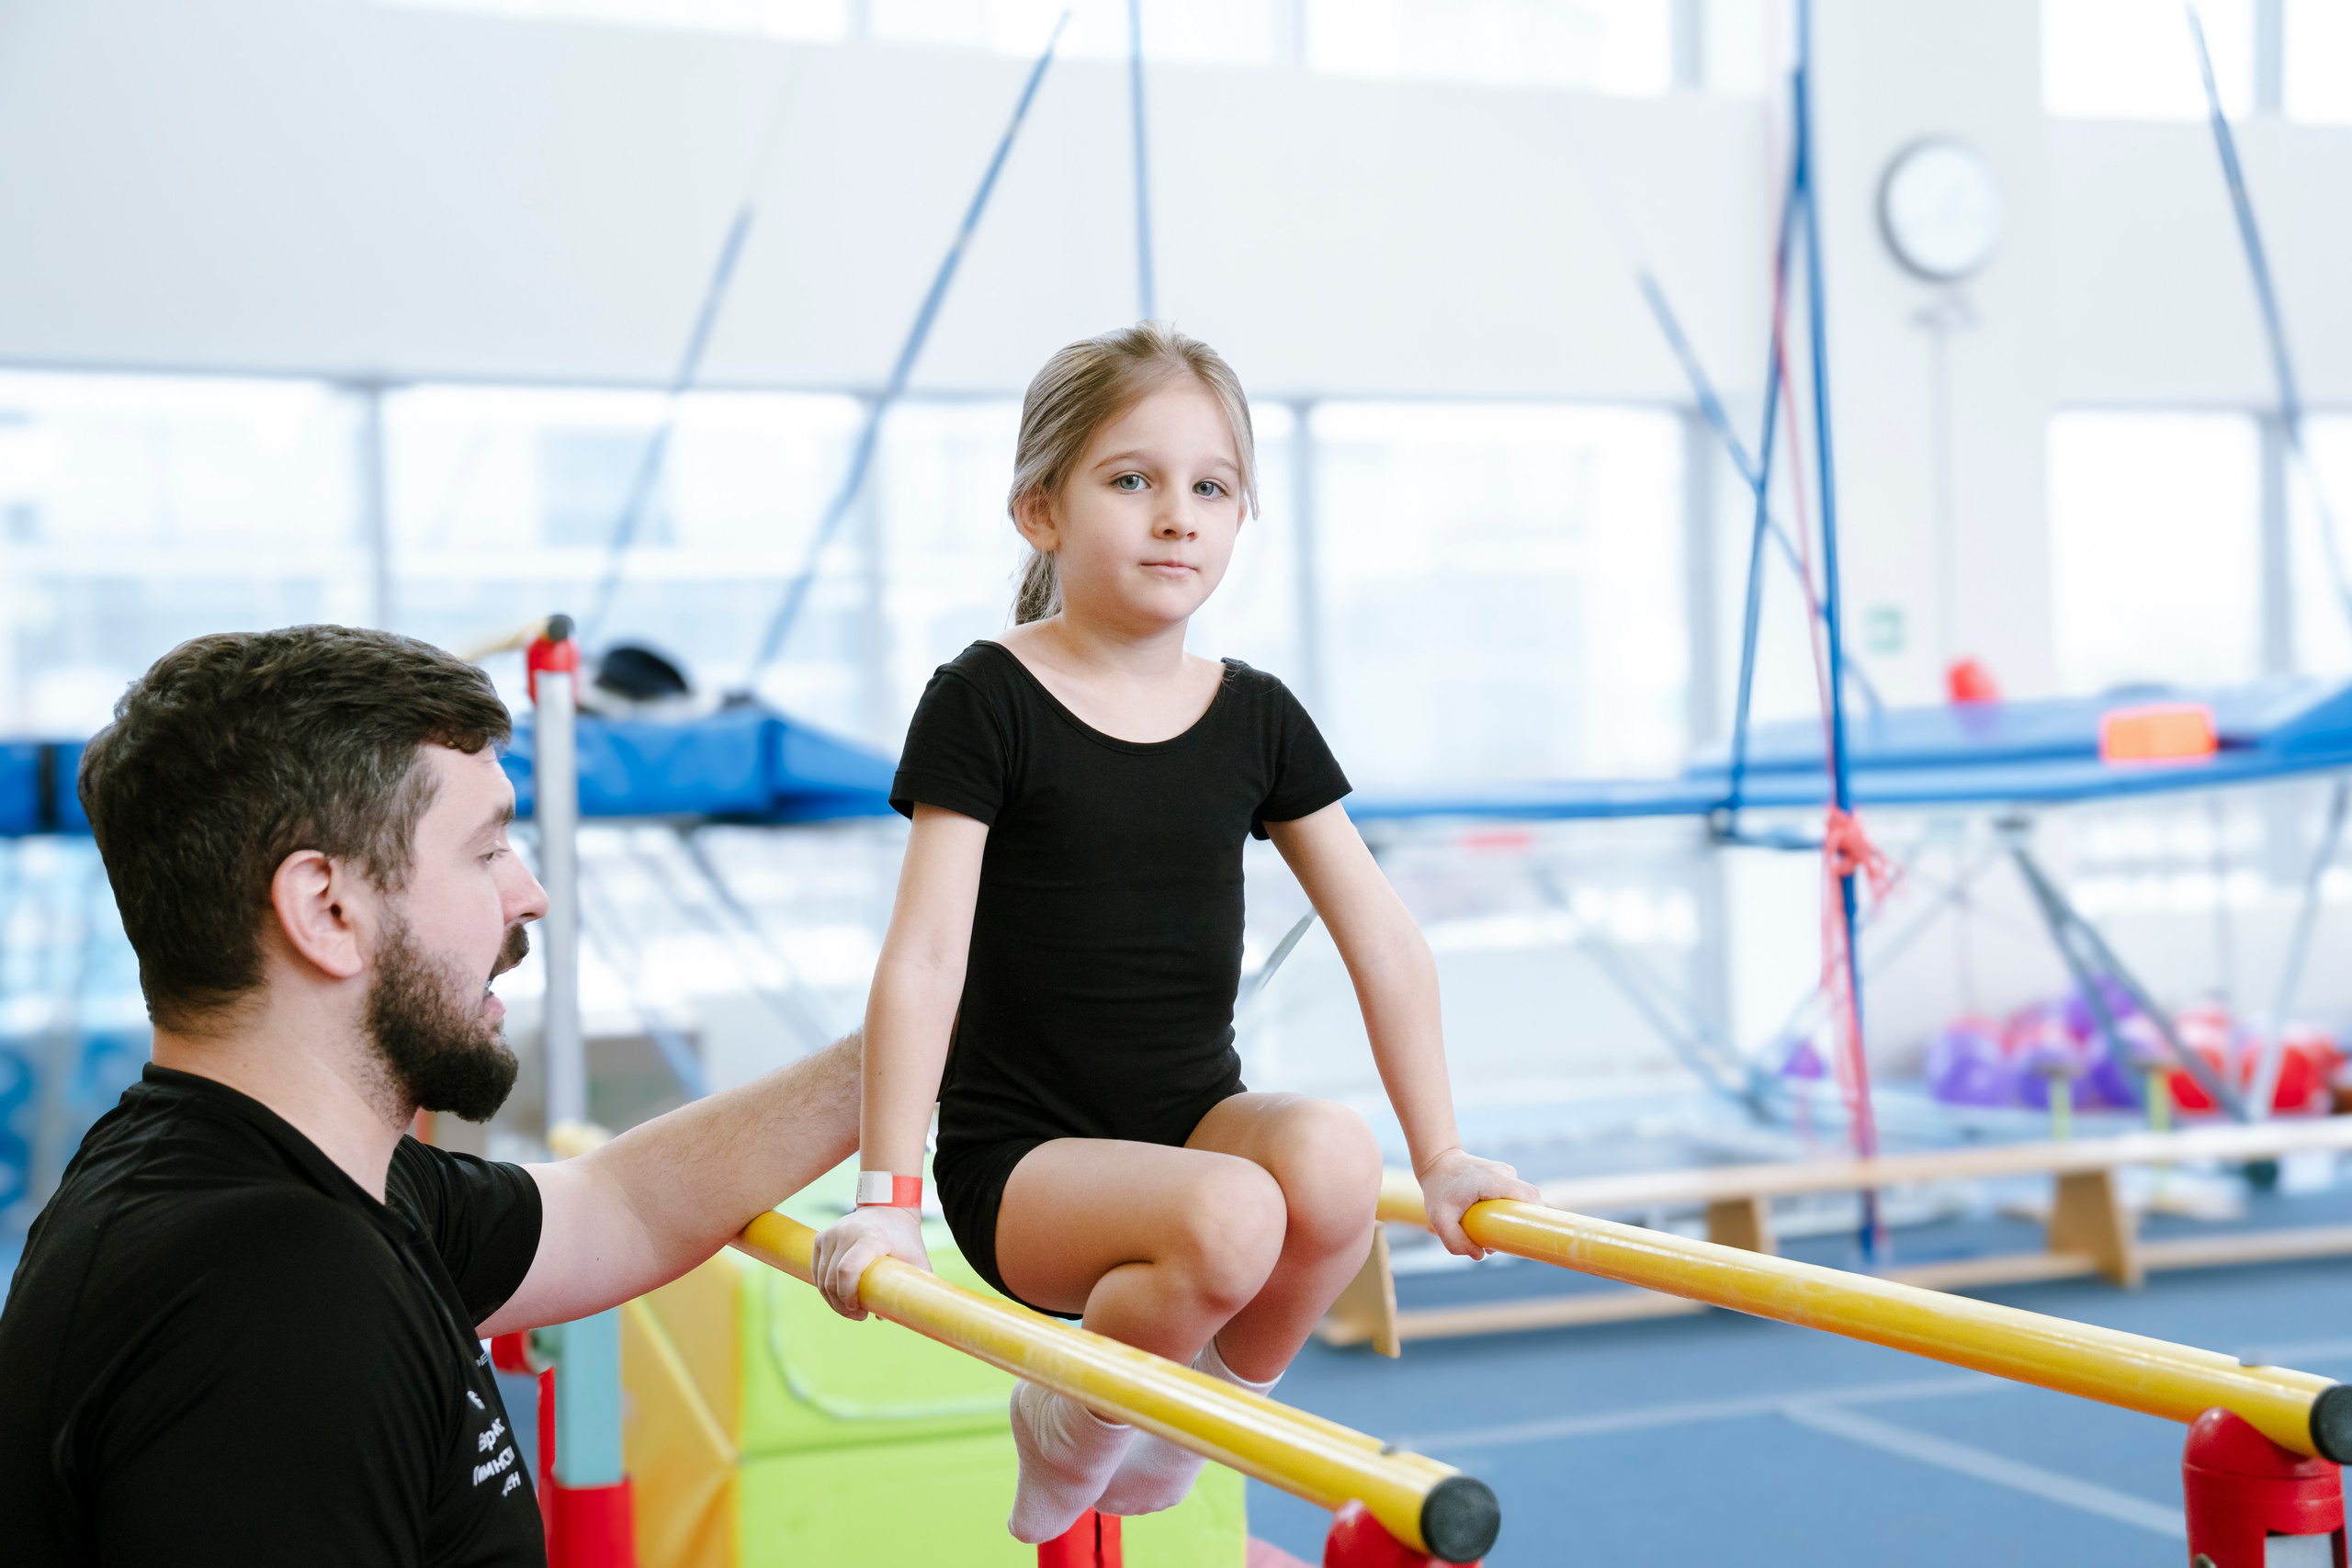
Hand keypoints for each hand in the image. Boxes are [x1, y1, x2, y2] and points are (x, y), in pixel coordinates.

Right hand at [811, 1205, 930, 1319]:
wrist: (889, 1208)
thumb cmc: (904, 1238)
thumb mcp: (916, 1259)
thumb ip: (912, 1285)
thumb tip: (885, 1315)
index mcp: (871, 1237)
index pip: (847, 1269)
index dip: (848, 1295)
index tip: (859, 1311)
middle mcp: (847, 1233)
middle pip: (832, 1278)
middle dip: (840, 1304)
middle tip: (857, 1316)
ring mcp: (831, 1234)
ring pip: (821, 1277)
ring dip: (831, 1299)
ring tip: (849, 1309)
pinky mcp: (822, 1237)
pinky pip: (816, 1270)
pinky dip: (824, 1287)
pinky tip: (837, 1296)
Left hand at [1416, 1147, 1539, 1259]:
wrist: (1437, 1162)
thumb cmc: (1438, 1189)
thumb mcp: (1439, 1219)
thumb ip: (1455, 1241)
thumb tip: (1481, 1255)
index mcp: (1494, 1180)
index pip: (1530, 1196)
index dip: (1535, 1216)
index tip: (1526, 1235)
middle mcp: (1505, 1173)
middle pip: (1527, 1201)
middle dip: (1518, 1222)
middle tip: (1498, 1237)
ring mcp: (1506, 1172)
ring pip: (1519, 1200)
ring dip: (1509, 1216)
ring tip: (1485, 1224)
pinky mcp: (1504, 1175)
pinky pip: (1512, 1196)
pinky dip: (1505, 1208)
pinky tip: (1487, 1215)